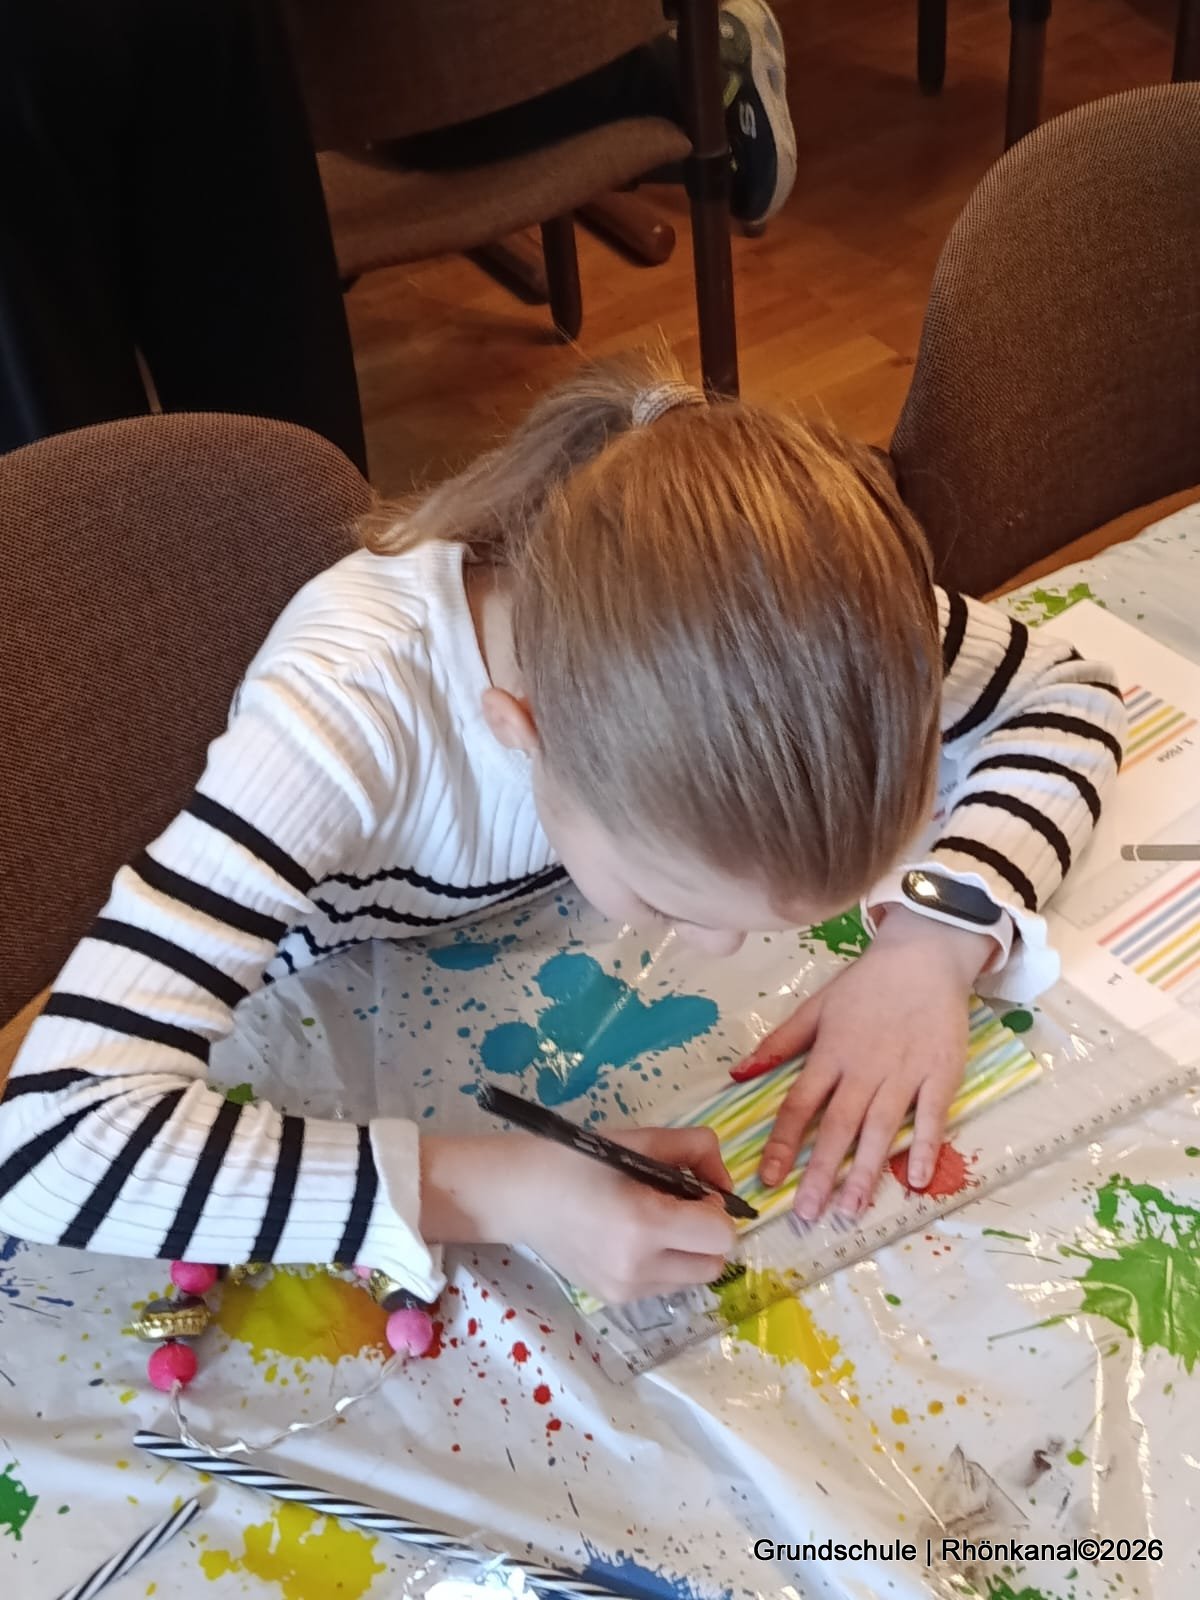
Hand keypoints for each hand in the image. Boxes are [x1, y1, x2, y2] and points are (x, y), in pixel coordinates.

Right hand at [420, 1127, 735, 1304]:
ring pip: (693, 1279)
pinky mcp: (613, 1300)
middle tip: (677, 1205)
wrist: (518, 1194)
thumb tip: (726, 1183)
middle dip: (707, 1233)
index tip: (692, 1190)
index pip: (721, 1236)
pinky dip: (665, 1264)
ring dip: (688, 1251)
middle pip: (714, 1264)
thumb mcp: (639, 1140)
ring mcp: (625, 1291)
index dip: (716, 1208)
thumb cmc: (576, 1159)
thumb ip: (695, 1150)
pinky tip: (634, 1239)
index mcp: (644, 1224)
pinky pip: (665, 1287)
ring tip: (653, 1221)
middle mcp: (638, 1268)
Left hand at [738, 909, 994, 1220]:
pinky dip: (924, 1147)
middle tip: (808, 1214)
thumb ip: (778, 1044)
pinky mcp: (940, 1074)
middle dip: (821, 1172)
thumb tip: (736, 1073)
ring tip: (850, 1209)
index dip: (782, 1143)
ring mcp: (904, 1073)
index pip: (800, 1104)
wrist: (924, 956)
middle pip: (838, 1126)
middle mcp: (864, 1069)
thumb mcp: (816, 1006)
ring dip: (865, 1171)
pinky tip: (915, 1180)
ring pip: (880, 1128)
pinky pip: (931, 1117)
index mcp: (830, 1054)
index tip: (767, 1179)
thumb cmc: (866, 984)